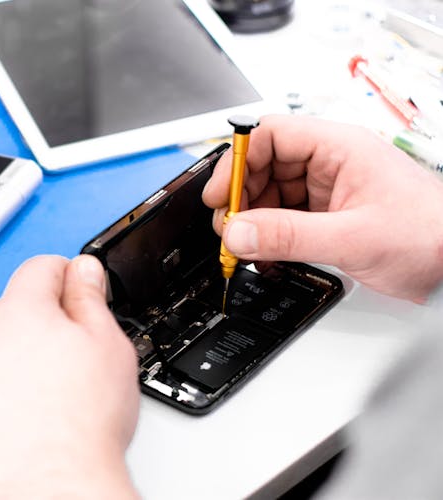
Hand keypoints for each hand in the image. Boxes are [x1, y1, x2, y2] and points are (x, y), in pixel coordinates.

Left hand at [0, 255, 139, 499]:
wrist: (49, 486)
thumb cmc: (81, 426)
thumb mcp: (107, 346)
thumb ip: (90, 298)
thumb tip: (82, 271)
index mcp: (21, 312)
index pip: (39, 267)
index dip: (65, 275)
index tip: (77, 289)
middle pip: (13, 306)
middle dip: (41, 318)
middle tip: (71, 350)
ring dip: (16, 352)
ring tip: (48, 389)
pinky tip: (24, 409)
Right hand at [203, 115, 442, 302]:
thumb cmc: (433, 235)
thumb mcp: (353, 237)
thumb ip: (289, 236)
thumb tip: (239, 232)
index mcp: (338, 148)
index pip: (271, 136)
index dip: (238, 162)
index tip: (221, 194)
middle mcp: (329, 165)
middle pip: (264, 168)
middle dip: (241, 198)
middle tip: (229, 229)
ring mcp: (327, 192)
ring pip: (269, 197)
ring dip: (252, 222)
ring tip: (244, 247)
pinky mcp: (327, 218)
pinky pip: (283, 221)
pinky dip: (267, 239)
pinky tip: (265, 256)